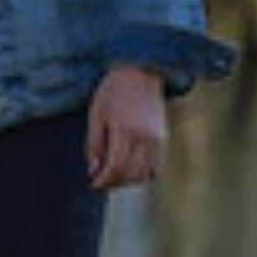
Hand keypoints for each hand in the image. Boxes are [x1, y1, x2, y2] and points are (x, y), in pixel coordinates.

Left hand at [84, 64, 168, 189]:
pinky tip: (130, 170)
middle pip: (131, 174)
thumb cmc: (114, 91)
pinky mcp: (163, 139)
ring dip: (128, 181)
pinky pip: (156, 167)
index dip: (104, 180)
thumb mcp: (96, 114)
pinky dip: (143, 174)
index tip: (94, 183)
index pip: (116, 167)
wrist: (140, 73)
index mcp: (124, 129)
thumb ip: (94, 144)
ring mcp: (156, 139)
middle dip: (114, 183)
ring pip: (145, 174)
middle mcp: (143, 137)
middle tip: (102, 182)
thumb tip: (93, 170)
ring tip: (114, 176)